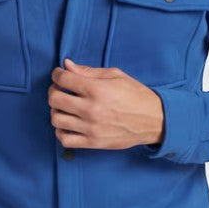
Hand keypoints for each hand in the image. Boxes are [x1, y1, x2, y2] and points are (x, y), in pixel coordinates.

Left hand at [48, 58, 163, 149]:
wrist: (154, 120)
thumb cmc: (136, 95)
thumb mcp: (115, 76)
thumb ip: (89, 71)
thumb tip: (67, 65)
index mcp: (97, 89)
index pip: (63, 79)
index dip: (57, 74)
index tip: (60, 75)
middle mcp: (91, 109)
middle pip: (55, 99)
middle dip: (54, 91)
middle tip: (61, 90)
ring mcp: (91, 127)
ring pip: (56, 119)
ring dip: (56, 111)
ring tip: (65, 107)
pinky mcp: (93, 142)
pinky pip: (65, 139)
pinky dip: (61, 131)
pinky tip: (69, 124)